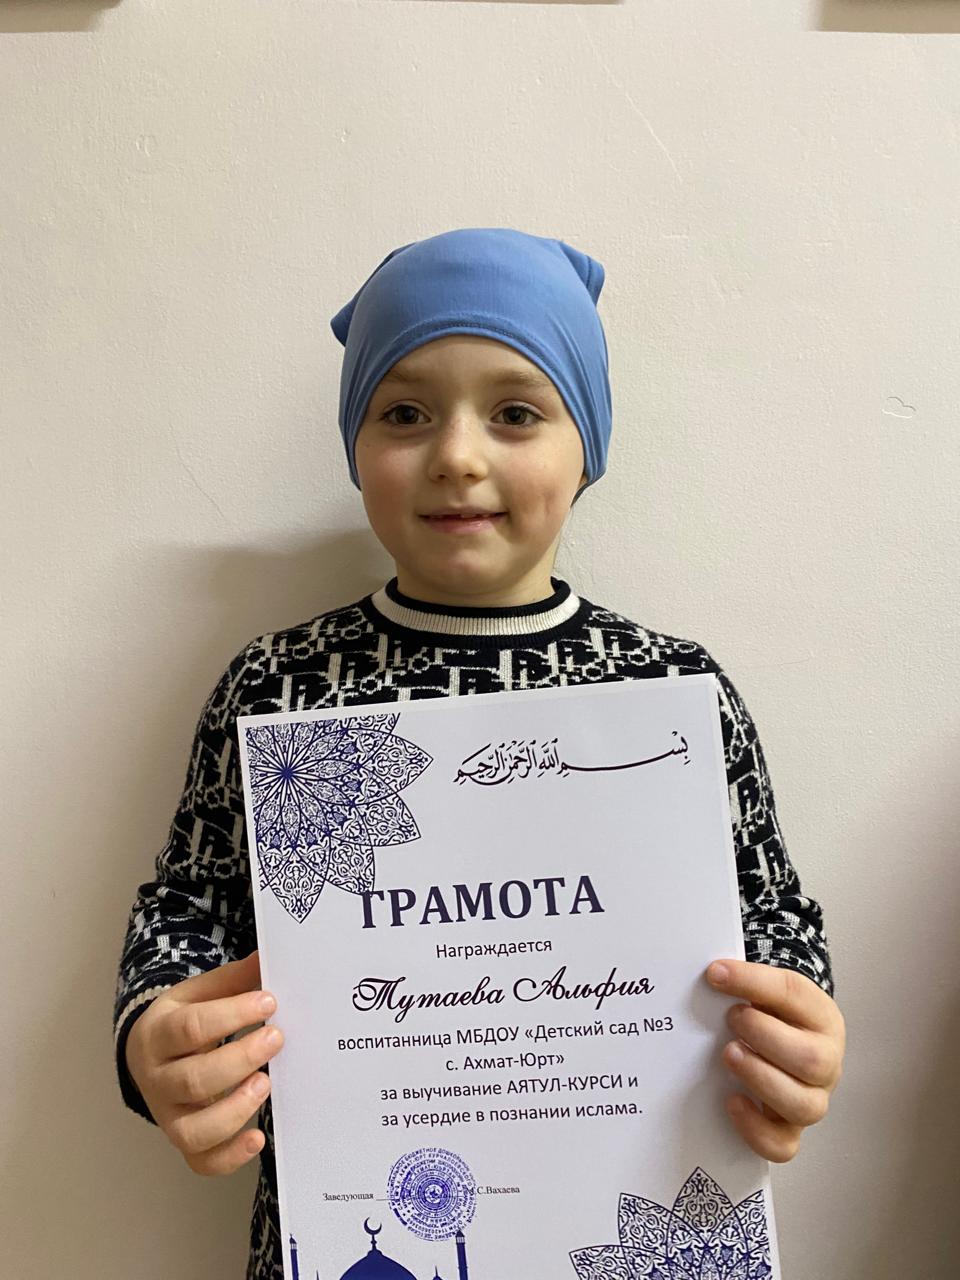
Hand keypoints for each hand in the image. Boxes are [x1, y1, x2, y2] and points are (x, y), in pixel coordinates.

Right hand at [124, 950, 283, 1175]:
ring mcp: (168, 1116)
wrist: (149, 1055)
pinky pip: (201, 1162)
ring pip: (193, 1130)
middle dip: (240, 1060)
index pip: (191, 1028)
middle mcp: (157, 1080)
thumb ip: (232, 980)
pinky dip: (230, 1157)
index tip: (269, 1002)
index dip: (231, 1015)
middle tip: (277, 1039)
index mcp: (158, 1034)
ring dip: (235, 1110)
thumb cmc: (182, 1022)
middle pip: (193, 1079)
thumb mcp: (197, 994)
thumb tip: (268, 957)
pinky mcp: (183, 1142)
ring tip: (266, 1082)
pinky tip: (258, 1138)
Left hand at [705, 958, 844, 1162]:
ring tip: (729, 1056)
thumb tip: (712, 975)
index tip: (716, 974)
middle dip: (766, 1038)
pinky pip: (783, 1145)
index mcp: (822, 1017)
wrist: (786, 1041)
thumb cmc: (775, 1016)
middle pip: (812, 1060)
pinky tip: (732, 1100)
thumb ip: (746, 984)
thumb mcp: (769, 992)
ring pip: (804, 1106)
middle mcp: (826, 1062)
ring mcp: (812, 1100)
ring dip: (761, 1079)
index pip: (795, 996)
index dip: (754, 983)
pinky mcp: (791, 1129)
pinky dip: (755, 1128)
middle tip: (732, 1020)